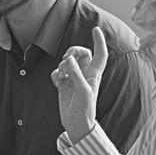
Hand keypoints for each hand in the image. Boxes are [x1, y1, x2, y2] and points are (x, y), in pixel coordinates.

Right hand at [52, 26, 107, 141]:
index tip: (95, 29)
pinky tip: (57, 82)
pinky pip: (57, 72)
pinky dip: (55, 74)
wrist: (76, 125)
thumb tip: (69, 60)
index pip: (100, 54)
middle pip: (80, 54)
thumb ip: (76, 75)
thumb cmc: (85, 110)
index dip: (99, 41)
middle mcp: (84, 74)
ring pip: (67, 62)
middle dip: (73, 51)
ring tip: (61, 76)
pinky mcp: (63, 85)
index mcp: (94, 74)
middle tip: (67, 58)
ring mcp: (73, 79)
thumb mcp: (83, 92)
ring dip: (62, 65)